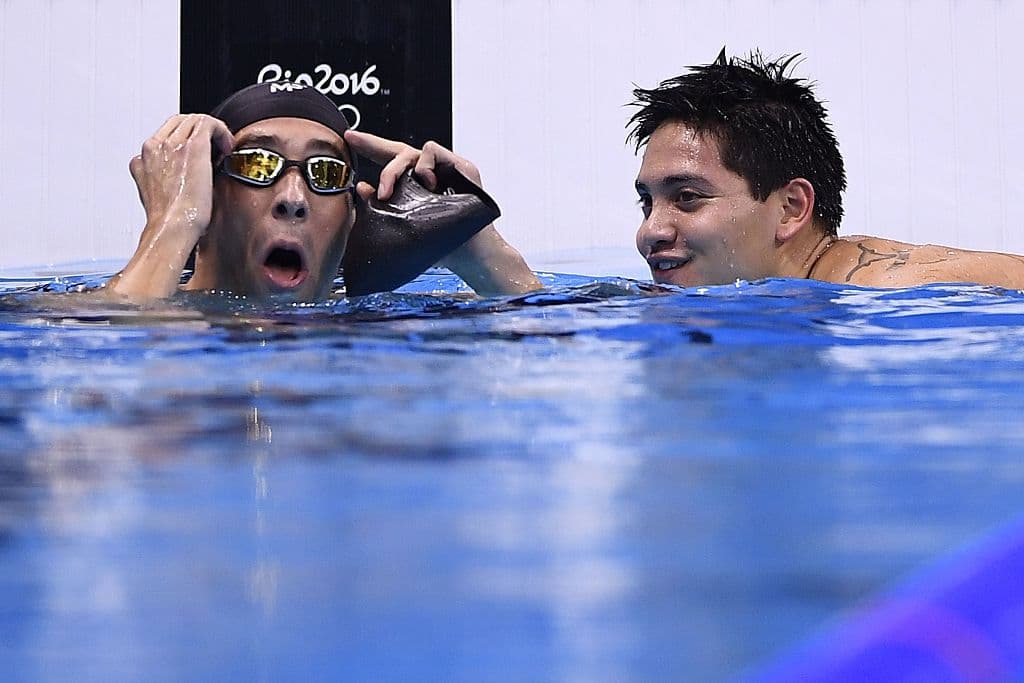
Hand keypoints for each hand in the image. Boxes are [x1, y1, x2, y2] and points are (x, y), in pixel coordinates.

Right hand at [129, 114, 234, 236]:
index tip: (200, 156)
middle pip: (178, 123)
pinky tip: (228, 146)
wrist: (172, 228)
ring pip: (192, 120)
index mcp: (142, 160)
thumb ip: (162, 181)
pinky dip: (221, 130)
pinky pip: (208, 123)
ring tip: (223, 148)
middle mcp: (153, 148)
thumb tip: (181, 180)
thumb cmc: (170, 223)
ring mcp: (171, 145)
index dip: (185, 141)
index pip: (164, 137)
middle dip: (198, 132)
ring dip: (211, 131)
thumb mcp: (157, 198)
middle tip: (215, 148)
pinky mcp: (192, 147)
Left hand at [341, 130, 539, 295]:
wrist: (470, 255)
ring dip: (395, 169)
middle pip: (398, 151)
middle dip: (372, 143)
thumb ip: (383, 206)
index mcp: (417, 186)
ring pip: (412, 152)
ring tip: (389, 193)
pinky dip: (423, 165)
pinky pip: (432, 150)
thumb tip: (361, 187)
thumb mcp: (403, 225)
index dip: (370, 148)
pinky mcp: (461, 167)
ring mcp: (446, 170)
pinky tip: (425, 185)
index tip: (348, 138)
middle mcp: (431, 175)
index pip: (391, 162)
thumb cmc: (441, 245)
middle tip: (354, 141)